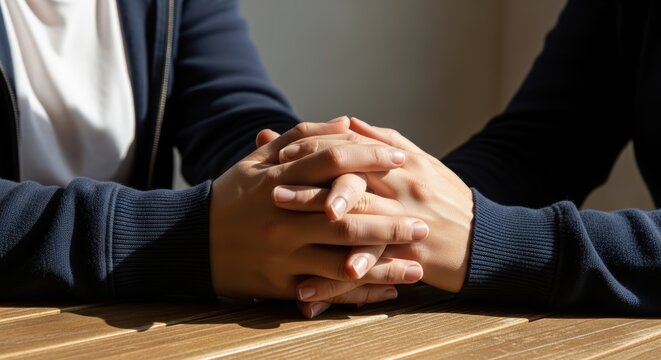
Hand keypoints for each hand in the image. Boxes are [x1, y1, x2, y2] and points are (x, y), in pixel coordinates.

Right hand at [209, 117, 427, 299]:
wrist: (190, 243)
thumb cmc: (232, 197)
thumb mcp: (258, 160)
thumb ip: (302, 139)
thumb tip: (347, 122)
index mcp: (277, 180)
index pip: (332, 162)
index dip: (370, 156)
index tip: (400, 157)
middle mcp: (282, 218)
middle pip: (346, 217)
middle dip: (389, 222)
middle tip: (423, 224)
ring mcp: (282, 254)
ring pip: (342, 260)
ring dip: (383, 264)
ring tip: (417, 266)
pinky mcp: (280, 283)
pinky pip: (327, 290)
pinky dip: (359, 293)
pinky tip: (387, 292)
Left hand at [276, 118, 474, 305]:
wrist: (482, 239)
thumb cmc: (445, 195)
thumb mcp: (421, 161)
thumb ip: (384, 140)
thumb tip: (348, 121)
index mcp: (403, 165)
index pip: (355, 152)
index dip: (319, 152)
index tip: (285, 156)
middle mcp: (403, 193)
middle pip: (352, 187)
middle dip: (311, 192)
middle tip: (274, 195)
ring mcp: (404, 228)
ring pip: (357, 231)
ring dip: (317, 239)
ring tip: (282, 242)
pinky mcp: (405, 261)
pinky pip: (365, 273)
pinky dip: (335, 285)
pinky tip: (307, 291)